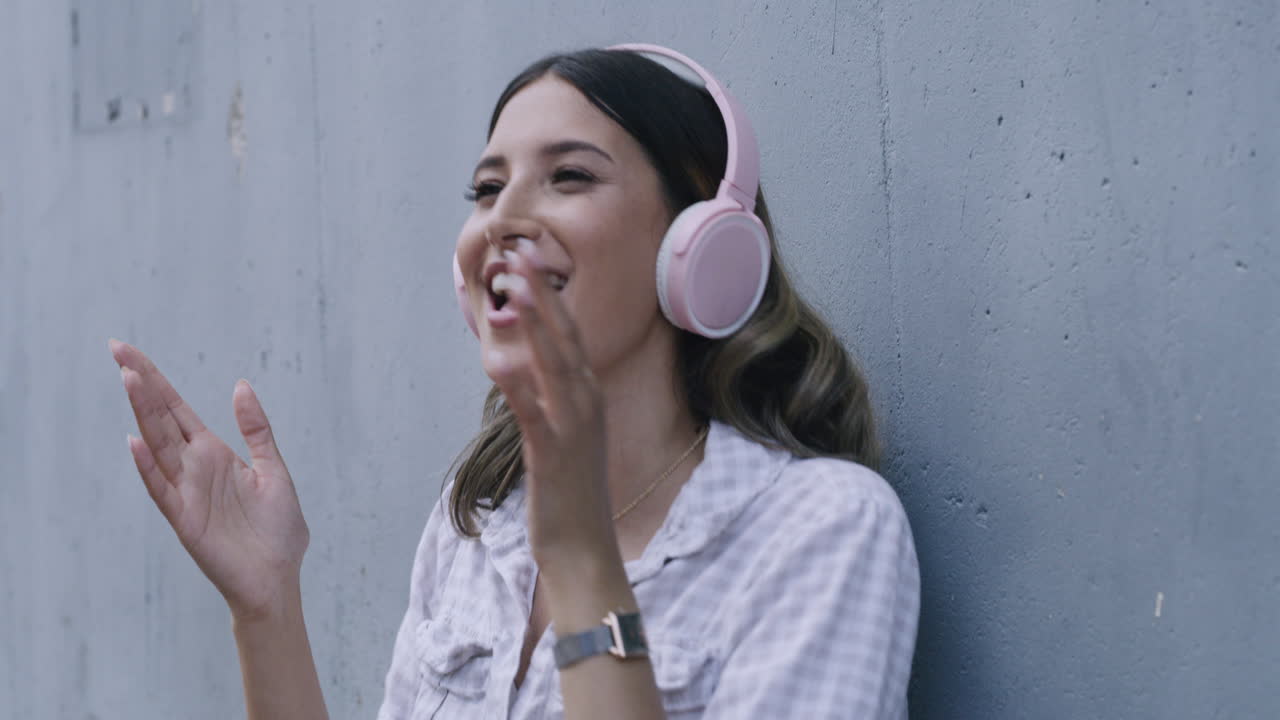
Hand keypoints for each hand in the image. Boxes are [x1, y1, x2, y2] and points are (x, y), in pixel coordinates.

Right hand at [110, 340, 309, 620]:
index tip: (128, 353)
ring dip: (144, 413)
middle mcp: (195, 467)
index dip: (155, 381)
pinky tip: (136, 442)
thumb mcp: (274, 469)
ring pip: (158, 445)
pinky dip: (148, 467)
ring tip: (129, 379)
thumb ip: (256, 430)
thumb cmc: (278, 530)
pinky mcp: (185, 519)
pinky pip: (162, 489)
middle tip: (117, 350)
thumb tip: (240, 385)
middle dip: (142, 385)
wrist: (278, 578)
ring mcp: (187, 492)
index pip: (177, 410)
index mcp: (215, 453)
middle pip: (162, 418)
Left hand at [485, 241, 617, 572]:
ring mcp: (574, 426)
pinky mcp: (554, 454)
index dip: (548, 293)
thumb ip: (545, 397)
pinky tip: (499, 360)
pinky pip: (533, 411)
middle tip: (518, 251)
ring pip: (554, 362)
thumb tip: (520, 364)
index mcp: (588, 394)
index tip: (527, 258)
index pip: (569, 332)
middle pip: (564, 335)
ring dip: (535, 321)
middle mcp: (587, 401)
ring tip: (516, 284)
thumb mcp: (561, 434)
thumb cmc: (571, 492)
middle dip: (541, 291)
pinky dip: (517, 384)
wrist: (585, 547)